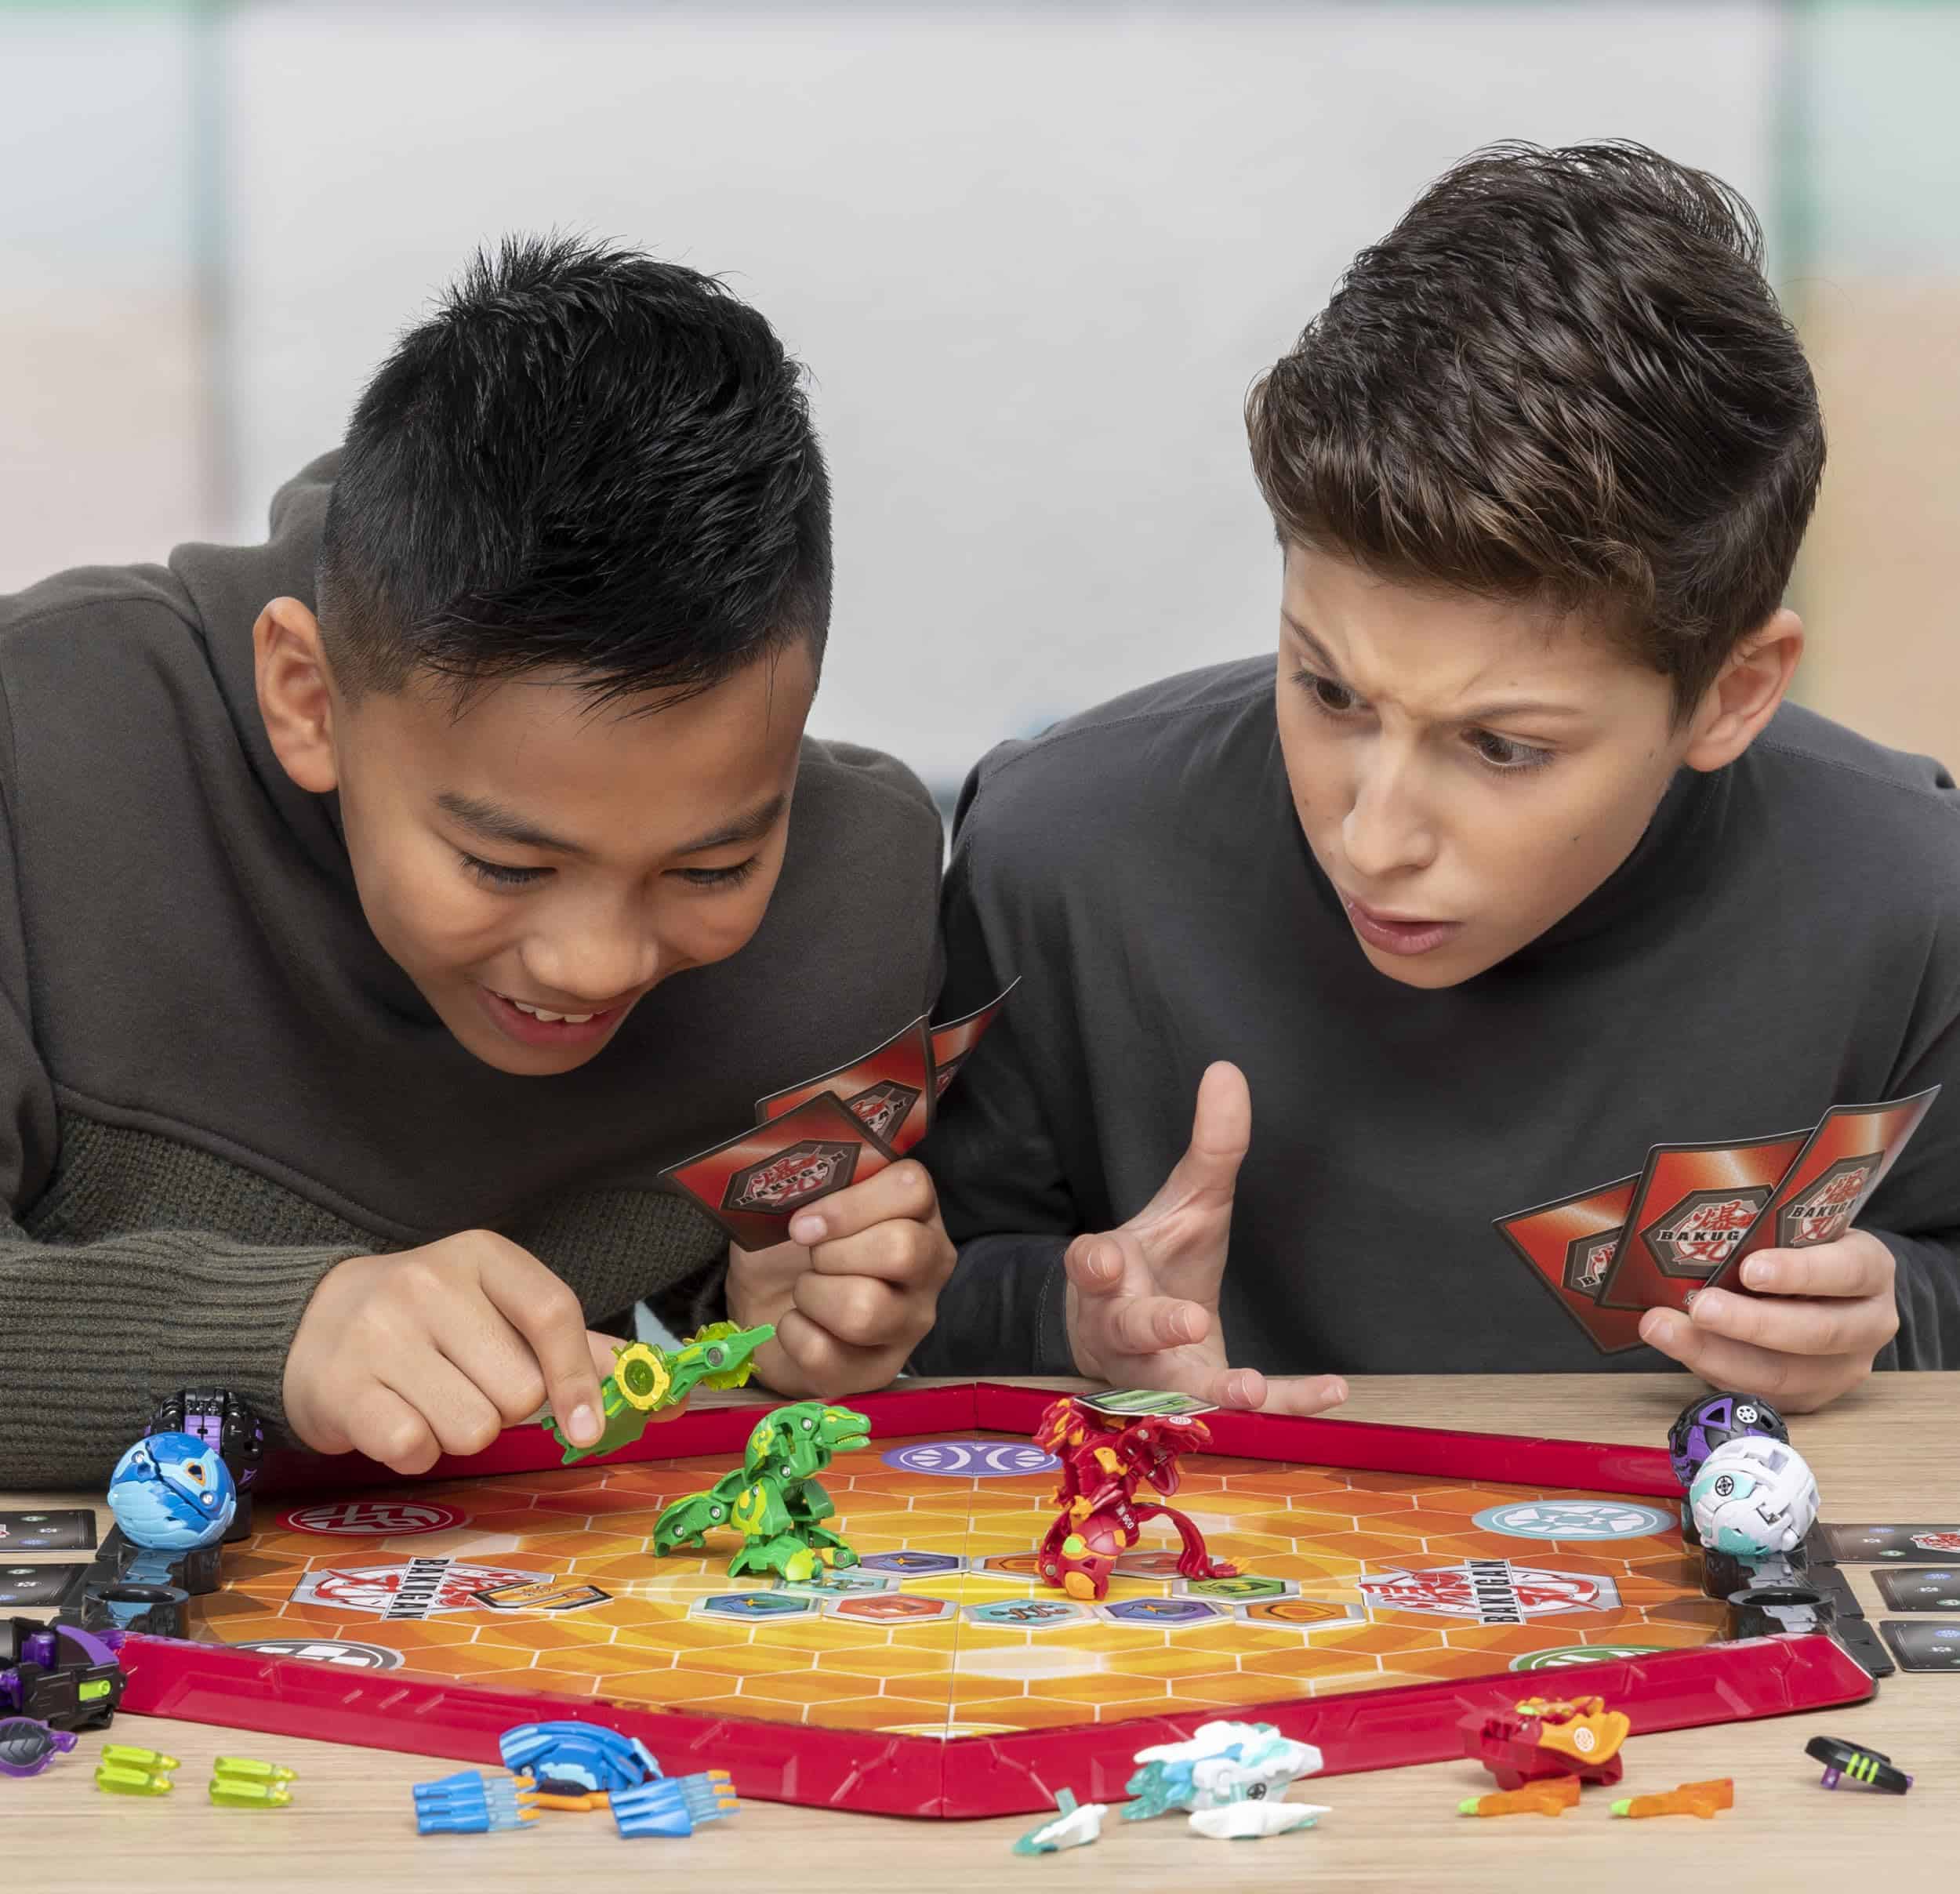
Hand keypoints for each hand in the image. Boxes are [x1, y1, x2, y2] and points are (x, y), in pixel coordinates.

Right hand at [284, 1231, 618, 1472]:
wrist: (309, 1320)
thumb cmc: (429, 1322)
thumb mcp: (498, 1311)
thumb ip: (576, 1347)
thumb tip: (659, 1385)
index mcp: (482, 1256)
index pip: (554, 1313)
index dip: (579, 1378)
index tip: (589, 1428)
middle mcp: (429, 1283)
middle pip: (518, 1389)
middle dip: (506, 1410)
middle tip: (469, 1387)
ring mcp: (380, 1332)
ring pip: (472, 1428)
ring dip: (461, 1434)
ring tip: (429, 1400)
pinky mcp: (341, 1386)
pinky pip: (415, 1448)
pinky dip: (415, 1451)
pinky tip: (396, 1419)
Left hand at [727, 1158, 955, 1399]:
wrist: (764, 1302)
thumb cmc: (791, 1243)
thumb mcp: (799, 1199)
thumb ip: (812, 1179)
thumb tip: (798, 1175)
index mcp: (917, 1210)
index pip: (912, 1188)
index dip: (850, 1204)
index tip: (805, 1223)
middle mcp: (930, 1265)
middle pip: (902, 1248)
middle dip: (833, 1253)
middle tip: (810, 1258)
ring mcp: (912, 1322)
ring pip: (865, 1309)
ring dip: (813, 1295)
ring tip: (806, 1292)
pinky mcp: (880, 1370)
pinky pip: (825, 1352)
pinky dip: (793, 1334)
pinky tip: (799, 1324)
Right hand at [1064, 1061, 1346, 1415]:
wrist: (1129, 1339)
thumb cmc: (1161, 1259)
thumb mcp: (1186, 1200)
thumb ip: (1210, 1145)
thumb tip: (1228, 1070)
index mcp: (1107, 1274)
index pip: (1088, 1266)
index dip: (1092, 1263)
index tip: (1099, 1259)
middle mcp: (1121, 1328)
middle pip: (1129, 1331)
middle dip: (1155, 1326)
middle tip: (1187, 1320)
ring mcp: (1154, 1376)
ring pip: (1172, 1388)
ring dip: (1210, 1389)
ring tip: (1248, 1389)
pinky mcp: (1197, 1403)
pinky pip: (1239, 1411)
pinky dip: (1285, 1405)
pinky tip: (1331, 1392)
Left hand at [1638, 1229, 1898, 1411]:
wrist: (1819, 1288)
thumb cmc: (1796, 1247)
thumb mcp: (1796, 1226)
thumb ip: (1765, 1226)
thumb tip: (1691, 1225)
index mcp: (1871, 1268)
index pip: (1847, 1270)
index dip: (1801, 1272)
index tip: (1750, 1269)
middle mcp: (1869, 1322)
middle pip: (1817, 1331)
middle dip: (1750, 1323)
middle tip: (1698, 1306)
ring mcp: (1845, 1367)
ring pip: (1785, 1374)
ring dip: (1717, 1354)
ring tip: (1664, 1330)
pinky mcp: (1812, 1397)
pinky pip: (1763, 1393)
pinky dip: (1714, 1371)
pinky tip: (1678, 1349)